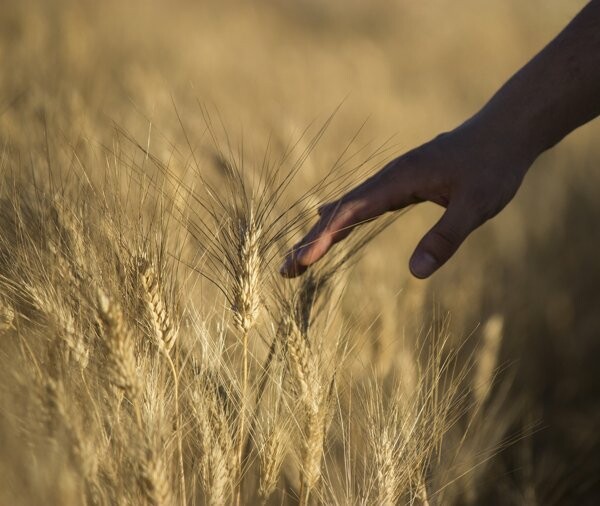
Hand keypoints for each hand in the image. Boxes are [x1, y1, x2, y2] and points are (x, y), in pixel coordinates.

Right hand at [280, 118, 534, 278]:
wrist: (505, 131)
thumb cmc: (493, 165)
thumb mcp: (477, 204)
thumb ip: (446, 237)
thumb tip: (414, 273)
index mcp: (397, 180)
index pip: (349, 213)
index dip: (322, 239)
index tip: (300, 262)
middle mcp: (387, 179)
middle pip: (339, 212)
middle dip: (312, 240)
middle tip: (285, 269)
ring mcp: (393, 180)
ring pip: (348, 209)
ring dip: (322, 233)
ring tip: (300, 257)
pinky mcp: (402, 184)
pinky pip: (363, 206)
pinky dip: (341, 221)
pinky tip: (330, 223)